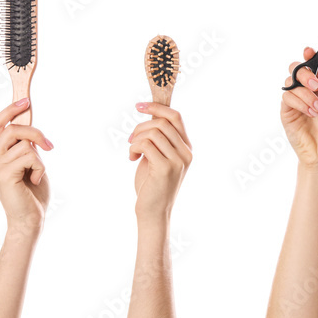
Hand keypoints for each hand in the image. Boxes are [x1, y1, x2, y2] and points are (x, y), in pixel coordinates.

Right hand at [0, 98, 52, 238]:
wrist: (30, 219)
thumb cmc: (32, 193)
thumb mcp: (31, 163)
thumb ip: (26, 147)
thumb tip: (30, 129)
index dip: (10, 110)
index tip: (26, 100)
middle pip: (11, 128)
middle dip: (34, 131)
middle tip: (49, 146)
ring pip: (24, 143)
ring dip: (40, 158)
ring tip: (37, 174)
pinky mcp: (3, 174)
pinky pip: (29, 156)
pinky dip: (40, 167)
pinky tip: (35, 180)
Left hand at [128, 103, 191, 222]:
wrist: (153, 211)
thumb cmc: (152, 184)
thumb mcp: (158, 156)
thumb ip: (159, 139)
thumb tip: (150, 114)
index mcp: (187, 147)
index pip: (176, 117)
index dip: (156, 107)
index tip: (139, 106)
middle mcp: (186, 152)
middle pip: (162, 122)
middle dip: (141, 126)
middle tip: (130, 139)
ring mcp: (178, 160)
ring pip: (153, 132)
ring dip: (136, 138)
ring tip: (132, 150)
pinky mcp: (165, 168)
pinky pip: (146, 144)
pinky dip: (134, 147)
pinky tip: (132, 158)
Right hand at [280, 47, 317, 167]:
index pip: (316, 63)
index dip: (311, 54)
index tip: (310, 51)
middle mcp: (309, 89)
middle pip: (298, 68)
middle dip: (306, 73)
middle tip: (317, 86)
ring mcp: (297, 100)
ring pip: (291, 82)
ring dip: (306, 94)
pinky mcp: (288, 111)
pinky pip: (287, 97)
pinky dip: (299, 103)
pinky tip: (310, 114)